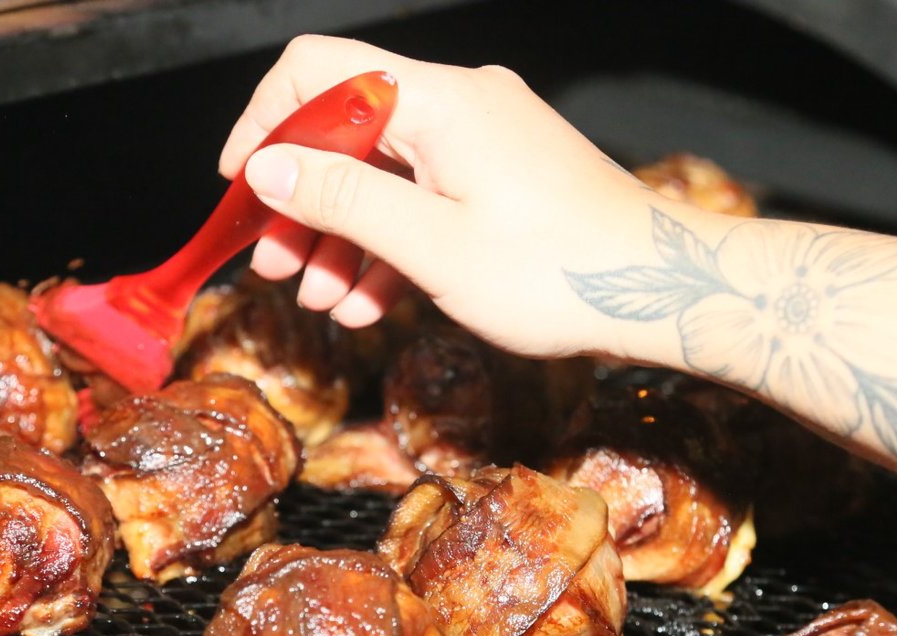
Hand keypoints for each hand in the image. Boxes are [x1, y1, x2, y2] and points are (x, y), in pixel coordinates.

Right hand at [218, 35, 660, 358]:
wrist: (659, 292)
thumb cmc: (561, 272)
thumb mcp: (432, 246)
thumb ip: (340, 201)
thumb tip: (265, 168)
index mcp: (439, 102)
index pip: (319, 72)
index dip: (265, 123)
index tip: (237, 186)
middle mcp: (461, 105)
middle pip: (347, 132)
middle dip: (302, 203)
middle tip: (274, 268)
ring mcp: (483, 141)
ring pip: (384, 175)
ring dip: (344, 238)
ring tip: (322, 301)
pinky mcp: (501, 177)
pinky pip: (425, 198)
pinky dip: (392, 245)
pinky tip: (368, 302)